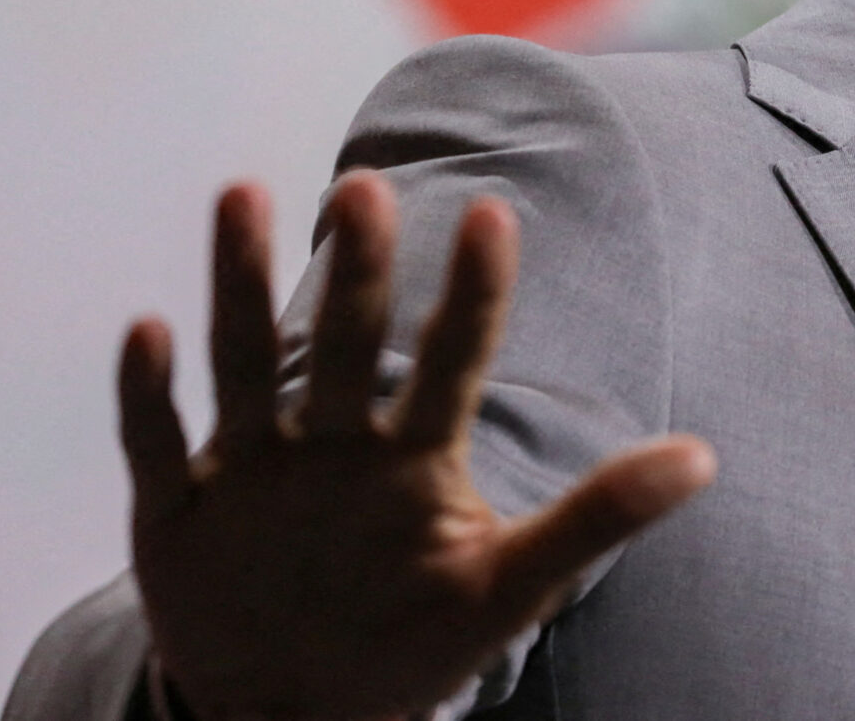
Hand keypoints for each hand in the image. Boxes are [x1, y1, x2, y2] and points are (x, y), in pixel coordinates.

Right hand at [117, 172, 715, 720]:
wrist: (296, 712)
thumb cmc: (413, 637)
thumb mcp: (508, 587)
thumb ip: (598, 519)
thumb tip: (706, 459)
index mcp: (413, 454)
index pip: (454, 358)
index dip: (473, 293)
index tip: (494, 212)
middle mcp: (333, 442)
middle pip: (345, 341)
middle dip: (356, 270)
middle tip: (365, 186)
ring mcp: (251, 472)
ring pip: (244, 363)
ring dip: (236, 282)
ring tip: (238, 193)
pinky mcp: (175, 518)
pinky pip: (154, 446)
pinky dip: (149, 393)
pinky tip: (149, 329)